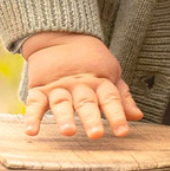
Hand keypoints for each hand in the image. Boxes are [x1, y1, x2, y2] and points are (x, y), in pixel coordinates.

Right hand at [21, 32, 143, 139]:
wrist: (61, 36)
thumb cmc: (91, 62)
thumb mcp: (110, 74)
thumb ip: (122, 97)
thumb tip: (138, 116)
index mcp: (99, 81)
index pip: (110, 98)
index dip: (117, 114)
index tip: (122, 132)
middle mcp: (79, 85)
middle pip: (86, 102)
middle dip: (91, 118)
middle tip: (96, 134)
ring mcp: (58, 87)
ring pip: (62, 102)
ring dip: (65, 117)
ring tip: (68, 131)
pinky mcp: (39, 88)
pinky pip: (34, 103)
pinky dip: (31, 117)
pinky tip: (32, 131)